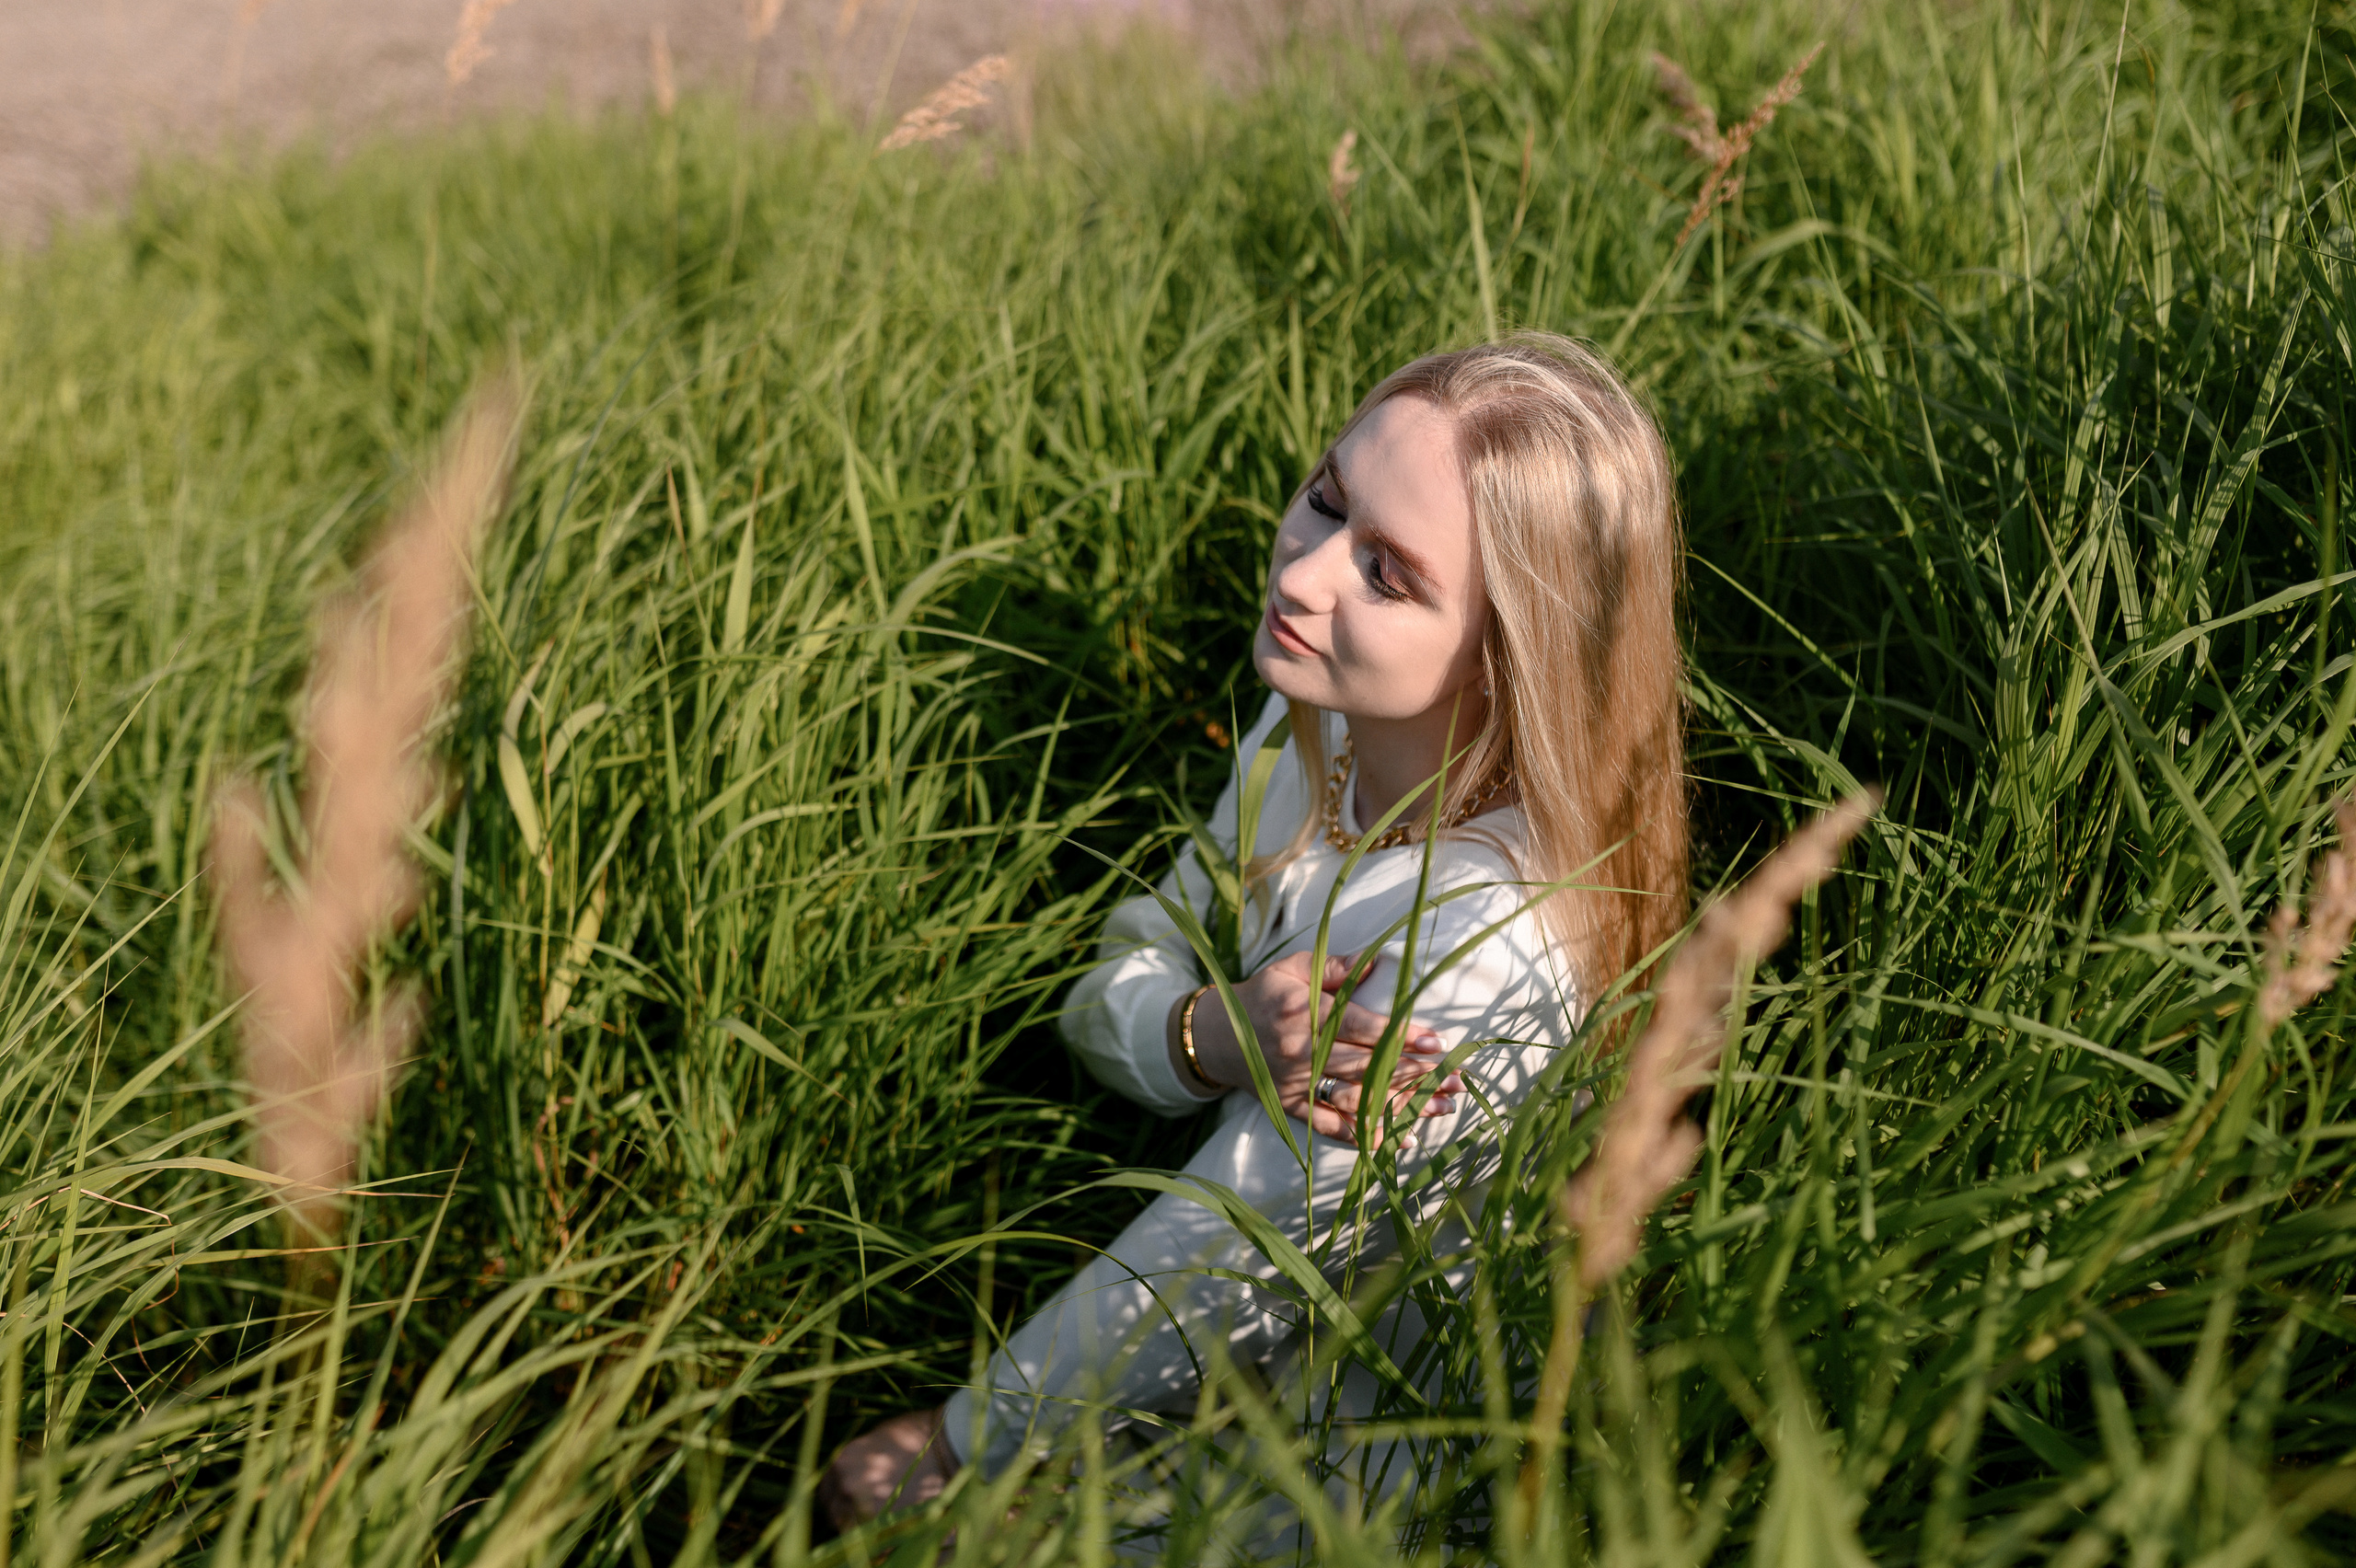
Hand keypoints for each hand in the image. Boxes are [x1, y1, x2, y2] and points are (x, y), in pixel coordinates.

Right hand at [1171, 951, 1462, 1143]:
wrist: (1213, 1035)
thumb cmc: (1262, 994)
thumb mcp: (1292, 967)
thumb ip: (1336, 967)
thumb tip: (1379, 963)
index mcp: (1303, 1013)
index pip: (1361, 1027)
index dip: (1401, 1036)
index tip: (1437, 1044)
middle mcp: (1299, 1052)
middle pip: (1366, 1067)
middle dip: (1415, 1074)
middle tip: (1456, 1080)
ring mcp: (1294, 1084)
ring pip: (1355, 1099)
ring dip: (1401, 1105)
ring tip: (1441, 1108)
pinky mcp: (1289, 1107)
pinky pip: (1328, 1126)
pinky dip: (1364, 1136)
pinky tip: (1399, 1138)